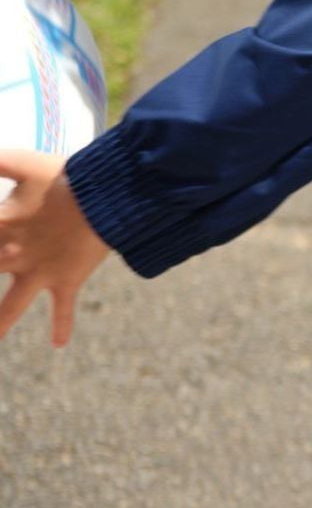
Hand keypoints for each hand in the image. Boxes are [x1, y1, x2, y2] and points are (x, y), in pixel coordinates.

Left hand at [0, 153, 110, 349]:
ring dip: (1, 322)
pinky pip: (63, 307)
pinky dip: (62, 326)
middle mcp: (16, 254)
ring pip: (12, 305)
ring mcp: (40, 271)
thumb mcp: (25, 163)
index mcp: (2, 223)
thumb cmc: (65, 176)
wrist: (105, 196)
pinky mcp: (65, 279)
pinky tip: (58, 344)